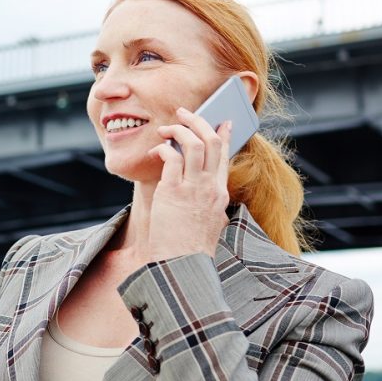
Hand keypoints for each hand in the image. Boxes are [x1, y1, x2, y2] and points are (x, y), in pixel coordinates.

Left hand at [145, 107, 231, 260]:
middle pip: (211, 142)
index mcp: (220, 195)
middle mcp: (210, 188)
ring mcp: (193, 188)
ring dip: (180, 129)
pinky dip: (163, 148)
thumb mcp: (208, 224)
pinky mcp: (173, 191)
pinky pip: (171, 158)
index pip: (225, 156)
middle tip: (185, 113)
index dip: (223, 135)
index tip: (221, 122)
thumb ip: (206, 205)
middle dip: (198, 121)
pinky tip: (156, 150)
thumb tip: (196, 191)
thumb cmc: (189, 250)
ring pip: (194, 144)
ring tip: (167, 126)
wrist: (182, 267)